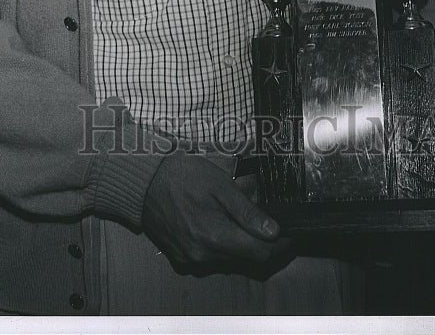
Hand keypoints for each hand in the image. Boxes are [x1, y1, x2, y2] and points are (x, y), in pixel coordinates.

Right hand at [141, 151, 290, 267]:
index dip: (280, 245)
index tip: (291, 234)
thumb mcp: (220, 184)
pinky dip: (222, 246)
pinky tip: (220, 224)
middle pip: (246, 259)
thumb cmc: (182, 175)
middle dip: (263, 243)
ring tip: (241, 218)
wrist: (143, 181)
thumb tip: (273, 231)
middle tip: (269, 222)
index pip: (260, 253)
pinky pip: (210, 258)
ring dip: (241, 244)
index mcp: (215, 236)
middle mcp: (204, 255)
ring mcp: (190, 259)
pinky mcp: (180, 257)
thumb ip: (246, 211)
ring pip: (229, 260)